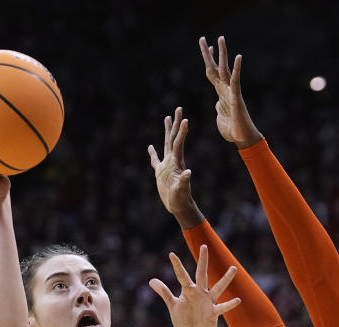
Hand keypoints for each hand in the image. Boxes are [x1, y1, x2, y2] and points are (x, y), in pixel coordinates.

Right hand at [148, 107, 203, 227]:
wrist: (178, 206)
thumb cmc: (180, 199)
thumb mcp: (182, 190)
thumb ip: (184, 181)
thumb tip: (188, 173)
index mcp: (176, 162)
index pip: (178, 143)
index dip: (181, 131)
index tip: (185, 119)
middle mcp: (172, 160)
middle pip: (173, 138)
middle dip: (176, 123)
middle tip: (179, 109)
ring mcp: (167, 166)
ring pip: (166, 144)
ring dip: (167, 131)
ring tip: (167, 117)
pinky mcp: (161, 173)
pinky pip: (155, 160)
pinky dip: (152, 153)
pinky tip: (150, 147)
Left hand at [149, 245, 239, 326]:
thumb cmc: (185, 318)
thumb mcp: (173, 305)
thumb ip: (164, 292)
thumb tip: (151, 280)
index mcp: (189, 290)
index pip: (182, 275)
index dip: (176, 266)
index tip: (171, 254)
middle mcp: (200, 293)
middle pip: (201, 274)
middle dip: (203, 261)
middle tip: (204, 246)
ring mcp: (208, 302)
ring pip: (218, 287)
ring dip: (225, 279)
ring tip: (234, 268)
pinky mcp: (213, 313)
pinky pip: (222, 307)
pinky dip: (229, 304)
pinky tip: (238, 300)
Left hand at [199, 36, 262, 148]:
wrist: (242, 139)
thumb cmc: (233, 130)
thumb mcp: (220, 118)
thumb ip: (218, 108)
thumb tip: (216, 103)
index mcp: (221, 93)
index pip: (213, 74)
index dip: (209, 61)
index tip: (208, 48)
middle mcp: (226, 89)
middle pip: (216, 67)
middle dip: (210, 53)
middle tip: (202, 38)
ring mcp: (232, 92)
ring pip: (226, 69)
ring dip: (223, 54)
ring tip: (220, 38)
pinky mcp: (237, 98)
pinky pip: (236, 81)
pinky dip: (238, 69)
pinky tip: (239, 56)